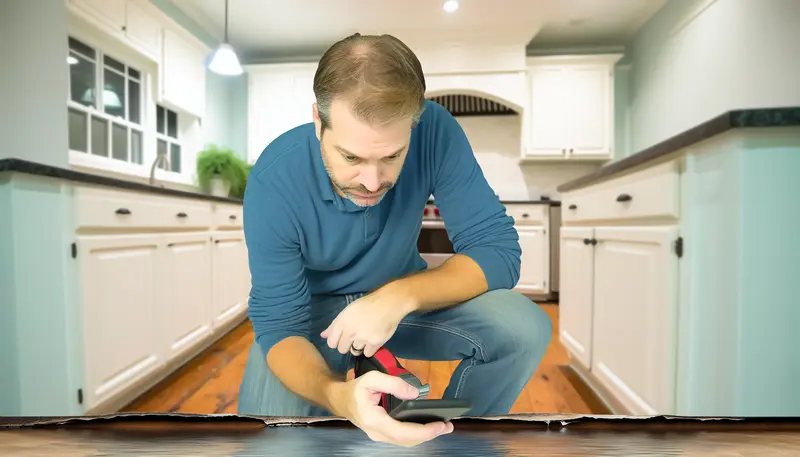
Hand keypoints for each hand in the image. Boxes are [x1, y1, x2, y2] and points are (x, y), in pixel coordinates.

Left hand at [321, 282, 416, 357]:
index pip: (331, 343)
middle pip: (342, 349)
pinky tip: (373, 339)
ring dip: (359, 346)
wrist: (388, 303)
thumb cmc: (367, 305)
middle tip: (356, 336)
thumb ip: (334, 325)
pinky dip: (370, 349)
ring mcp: (362, 339)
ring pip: (355, 351)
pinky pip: (367, 353)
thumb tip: (323, 336)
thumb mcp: (347, 311)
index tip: (344, 337)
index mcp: (342, 323)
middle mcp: (350, 332)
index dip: (337, 341)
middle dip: (347, 344)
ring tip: (366, 335)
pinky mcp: (375, 343)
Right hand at [332, 370, 452, 445]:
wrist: (339, 399)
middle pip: (407, 441)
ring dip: (424, 436)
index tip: (440, 425)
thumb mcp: (372, 378)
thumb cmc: (355, 389)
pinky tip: (426, 427)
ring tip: (441, 427)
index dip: (424, 431)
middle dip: (429, 435)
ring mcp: (379, 436)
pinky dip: (416, 434)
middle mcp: (377, 433)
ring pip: (405, 442)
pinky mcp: (382, 434)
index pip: (404, 432)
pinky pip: (401, 438)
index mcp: (375, 420)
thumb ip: (394, 384)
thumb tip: (415, 393)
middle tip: (447, 426)